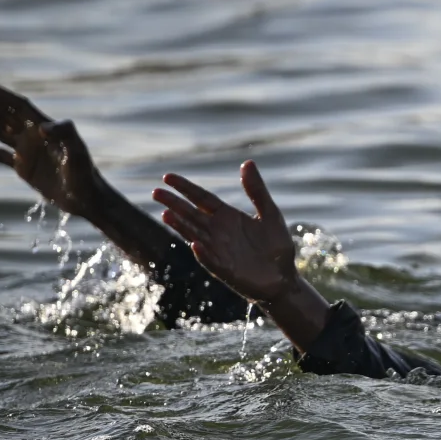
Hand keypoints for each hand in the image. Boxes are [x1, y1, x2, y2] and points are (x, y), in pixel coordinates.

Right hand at [0, 80, 103, 216]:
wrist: (84, 197)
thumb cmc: (84, 172)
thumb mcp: (77, 150)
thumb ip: (64, 134)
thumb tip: (42, 127)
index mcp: (45, 127)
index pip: (19, 106)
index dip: (2, 95)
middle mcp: (34, 135)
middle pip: (4, 115)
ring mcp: (28, 151)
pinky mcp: (24, 167)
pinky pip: (0, 155)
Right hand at [152, 161, 297, 304]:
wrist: (284, 277)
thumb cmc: (275, 245)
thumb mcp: (269, 213)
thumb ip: (256, 190)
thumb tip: (247, 163)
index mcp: (227, 217)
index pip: (202, 198)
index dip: (185, 188)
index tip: (167, 177)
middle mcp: (217, 232)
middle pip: (192, 214)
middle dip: (174, 204)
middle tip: (156, 192)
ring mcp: (218, 250)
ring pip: (195, 234)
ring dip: (181, 226)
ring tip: (166, 214)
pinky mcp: (224, 269)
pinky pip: (211, 260)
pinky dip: (203, 253)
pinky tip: (195, 244)